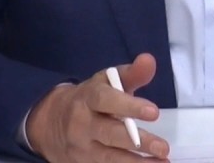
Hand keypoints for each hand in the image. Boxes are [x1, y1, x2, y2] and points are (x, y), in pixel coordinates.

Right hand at [25, 53, 168, 162]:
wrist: (50, 123)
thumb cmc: (89, 99)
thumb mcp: (106, 82)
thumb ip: (130, 73)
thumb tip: (149, 60)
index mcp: (88, 98)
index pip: (106, 101)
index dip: (129, 106)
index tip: (154, 112)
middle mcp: (82, 124)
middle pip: (109, 134)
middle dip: (138, 142)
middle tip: (163, 148)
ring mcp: (81, 148)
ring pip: (109, 158)